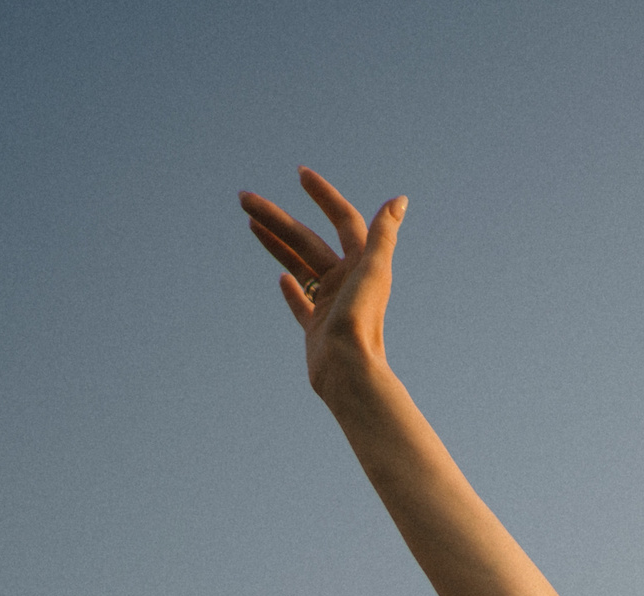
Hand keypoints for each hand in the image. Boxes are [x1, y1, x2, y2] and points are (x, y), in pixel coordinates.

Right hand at [239, 167, 405, 395]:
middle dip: (276, 218)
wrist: (348, 372)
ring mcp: (330, 304)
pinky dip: (292, 288)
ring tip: (248, 222)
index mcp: (362, 265)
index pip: (343, 220)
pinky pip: (302, 302)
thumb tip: (399, 200)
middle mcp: (347, 281)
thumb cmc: (360, 322)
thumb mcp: (373, 272)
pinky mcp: (317, 327)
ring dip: (275, 243)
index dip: (324, 196)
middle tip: (243, 198)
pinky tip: (280, 277)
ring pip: (299, 264)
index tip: (300, 174)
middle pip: (307, 240)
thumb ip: (383, 235)